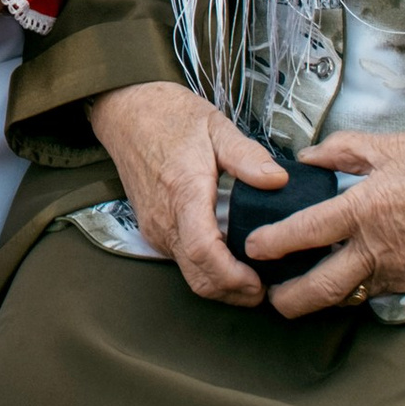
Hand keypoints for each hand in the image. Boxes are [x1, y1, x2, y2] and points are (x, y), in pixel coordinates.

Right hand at [88, 82, 287, 304]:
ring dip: (221, 285)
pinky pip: (181, 261)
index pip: (203, 251)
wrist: (126, 112)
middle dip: (232, 293)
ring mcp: (156, 228)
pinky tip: (230, 260)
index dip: (231, 276)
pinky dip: (207, 271)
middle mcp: (165, 219)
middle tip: (265, 289)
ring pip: (189, 274)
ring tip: (254, 277)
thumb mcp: (215, 126)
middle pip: (197, 276)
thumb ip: (247, 156)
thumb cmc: (170, 117)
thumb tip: (278, 180)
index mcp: (183, 192)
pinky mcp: (153, 230)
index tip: (258, 282)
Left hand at [244, 101, 404, 316]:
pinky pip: (378, 293)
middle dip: (287, 299)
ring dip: (320, 300)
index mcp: (368, 208)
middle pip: (321, 290)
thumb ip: (342, 152)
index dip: (273, 244)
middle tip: (267, 295)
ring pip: (349, 299)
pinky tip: (344, 280)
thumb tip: (308, 157)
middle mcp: (381, 248)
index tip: (252, 247)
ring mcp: (403, 271)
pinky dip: (357, 290)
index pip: (306, 233)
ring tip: (297, 292)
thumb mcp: (390, 145)